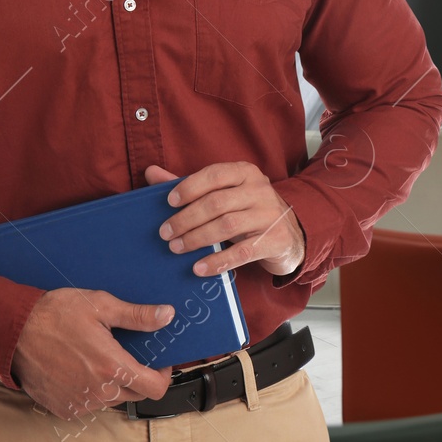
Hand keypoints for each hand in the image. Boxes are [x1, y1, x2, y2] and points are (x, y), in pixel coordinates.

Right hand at [10, 288, 174, 420]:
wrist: (12, 332)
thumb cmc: (54, 315)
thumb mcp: (101, 306)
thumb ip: (137, 315)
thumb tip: (166, 315)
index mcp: (112, 367)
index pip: (155, 388)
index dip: (163, 375)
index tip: (159, 362)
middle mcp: (98, 392)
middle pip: (136, 394)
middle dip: (139, 376)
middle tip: (127, 353)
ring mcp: (79, 404)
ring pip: (112, 399)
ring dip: (114, 383)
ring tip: (99, 357)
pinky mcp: (63, 409)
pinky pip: (89, 404)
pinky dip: (91, 390)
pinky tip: (80, 368)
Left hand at [145, 162, 305, 277]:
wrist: (290, 235)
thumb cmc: (247, 211)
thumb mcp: (224, 194)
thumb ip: (189, 185)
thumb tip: (151, 172)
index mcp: (245, 173)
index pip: (214, 174)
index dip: (190, 187)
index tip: (169, 202)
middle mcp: (259, 190)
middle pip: (217, 203)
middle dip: (187, 219)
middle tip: (165, 233)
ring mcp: (269, 215)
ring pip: (227, 226)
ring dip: (197, 238)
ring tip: (176, 248)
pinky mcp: (275, 240)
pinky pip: (241, 252)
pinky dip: (217, 261)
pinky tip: (199, 268)